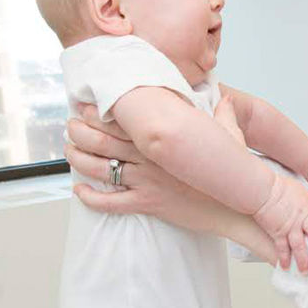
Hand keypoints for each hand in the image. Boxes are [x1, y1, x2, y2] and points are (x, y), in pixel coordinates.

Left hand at [64, 104, 277, 263]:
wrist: (237, 208)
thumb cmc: (232, 175)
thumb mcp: (232, 139)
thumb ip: (224, 116)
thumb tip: (226, 99)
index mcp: (164, 138)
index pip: (121, 119)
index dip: (97, 110)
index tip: (86, 104)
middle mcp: (150, 157)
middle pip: (100, 141)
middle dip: (78, 131)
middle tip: (71, 126)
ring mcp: (146, 181)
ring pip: (99, 169)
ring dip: (78, 159)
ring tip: (70, 152)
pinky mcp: (148, 203)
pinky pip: (110, 203)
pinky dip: (90, 198)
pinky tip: (80, 191)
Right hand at [253, 172, 307, 272]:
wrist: (263, 190)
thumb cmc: (279, 186)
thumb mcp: (300, 190)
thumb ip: (307, 201)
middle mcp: (303, 218)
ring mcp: (290, 227)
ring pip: (300, 246)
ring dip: (304, 260)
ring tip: (307, 272)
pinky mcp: (278, 232)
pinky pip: (282, 248)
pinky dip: (283, 258)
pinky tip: (285, 267)